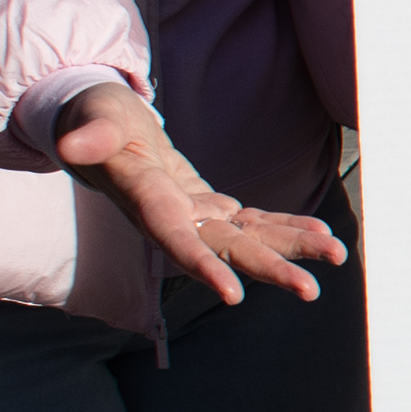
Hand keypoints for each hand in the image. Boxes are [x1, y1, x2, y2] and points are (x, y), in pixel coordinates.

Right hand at [51, 83, 342, 305]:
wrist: (104, 132)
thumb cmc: (96, 118)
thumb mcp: (92, 117)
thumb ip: (90, 134)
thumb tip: (73, 145)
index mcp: (143, 199)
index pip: (172, 238)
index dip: (201, 265)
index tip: (234, 294)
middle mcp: (172, 219)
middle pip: (223, 249)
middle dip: (267, 269)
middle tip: (310, 291)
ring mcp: (194, 217)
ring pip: (247, 239)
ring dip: (291, 250)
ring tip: (337, 256)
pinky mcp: (211, 208)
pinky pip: (253, 222)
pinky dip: (286, 227)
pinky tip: (322, 233)